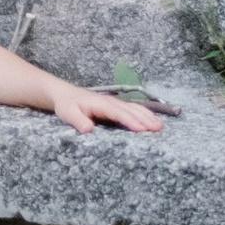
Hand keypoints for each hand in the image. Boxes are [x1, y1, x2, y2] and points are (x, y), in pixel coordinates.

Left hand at [45, 83, 164, 134]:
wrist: (65, 94)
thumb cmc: (67, 105)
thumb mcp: (68, 113)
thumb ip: (78, 121)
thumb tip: (89, 129)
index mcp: (100, 104)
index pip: (118, 113)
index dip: (131, 121)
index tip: (142, 130)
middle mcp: (111, 101)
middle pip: (131, 110)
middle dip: (145, 118)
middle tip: (158, 129)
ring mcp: (115, 102)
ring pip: (134, 108)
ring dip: (147, 116)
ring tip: (160, 126)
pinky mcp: (116, 105)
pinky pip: (133, 108)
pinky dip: (144, 113)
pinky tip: (152, 120)